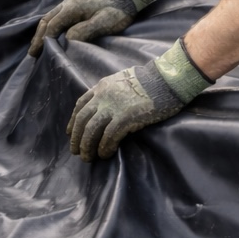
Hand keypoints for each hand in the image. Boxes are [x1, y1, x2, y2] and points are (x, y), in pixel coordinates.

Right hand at [29, 0, 160, 56]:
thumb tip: (67, 39)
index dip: (43, 40)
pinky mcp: (75, 4)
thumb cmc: (117, 12)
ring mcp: (71, 2)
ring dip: (43, 32)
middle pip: (47, 21)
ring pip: (51, 17)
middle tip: (32, 53)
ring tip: (38, 46)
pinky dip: (51, 27)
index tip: (37, 54)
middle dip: (39, 37)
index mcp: (72, 7)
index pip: (52, 26)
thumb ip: (84, 30)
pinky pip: (57, 16)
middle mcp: (67, 3)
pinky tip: (51, 36)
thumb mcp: (103, 23)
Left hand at [67, 40, 211, 159]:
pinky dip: (105, 148)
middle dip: (77, 138)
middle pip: (82, 120)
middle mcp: (103, 96)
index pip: (80, 105)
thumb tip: (107, 107)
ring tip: (89, 158)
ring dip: (87, 147)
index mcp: (102, 86)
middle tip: (77, 152)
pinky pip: (109, 137)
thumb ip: (112, 91)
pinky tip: (106, 154)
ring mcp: (113, 106)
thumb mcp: (124, 80)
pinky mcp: (126, 117)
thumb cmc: (151, 80)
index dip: (73, 122)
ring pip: (91, 130)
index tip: (71, 133)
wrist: (167, 79)